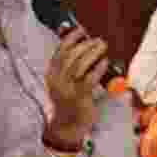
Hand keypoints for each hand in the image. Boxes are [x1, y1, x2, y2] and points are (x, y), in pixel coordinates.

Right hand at [44, 27, 108, 148]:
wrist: (67, 125)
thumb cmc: (70, 100)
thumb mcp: (65, 82)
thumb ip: (71, 66)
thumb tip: (85, 46)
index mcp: (52, 75)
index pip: (59, 52)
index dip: (70, 38)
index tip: (81, 30)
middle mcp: (57, 80)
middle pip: (70, 56)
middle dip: (85, 45)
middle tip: (98, 40)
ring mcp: (67, 89)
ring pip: (78, 66)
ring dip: (92, 53)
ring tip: (102, 47)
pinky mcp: (79, 97)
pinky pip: (88, 79)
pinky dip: (98, 68)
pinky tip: (105, 62)